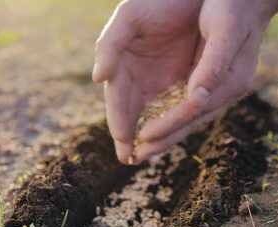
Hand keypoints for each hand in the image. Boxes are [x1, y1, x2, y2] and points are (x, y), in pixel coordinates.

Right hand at [93, 0, 203, 163]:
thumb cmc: (156, 0)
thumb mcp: (129, 17)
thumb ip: (110, 44)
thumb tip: (97, 78)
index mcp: (122, 66)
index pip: (118, 102)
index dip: (119, 124)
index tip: (122, 146)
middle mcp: (138, 77)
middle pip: (132, 114)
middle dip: (130, 137)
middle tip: (130, 160)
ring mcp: (159, 79)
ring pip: (153, 113)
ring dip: (151, 135)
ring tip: (146, 155)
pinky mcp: (181, 77)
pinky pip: (175, 104)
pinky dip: (172, 121)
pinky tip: (171, 135)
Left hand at [134, 0, 277, 162]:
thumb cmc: (235, 7)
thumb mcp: (226, 29)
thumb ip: (213, 65)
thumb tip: (197, 99)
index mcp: (231, 81)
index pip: (193, 110)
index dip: (168, 125)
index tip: (143, 139)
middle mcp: (226, 90)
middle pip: (190, 121)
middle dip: (162, 139)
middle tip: (134, 158)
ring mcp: (220, 88)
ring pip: (188, 118)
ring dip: (165, 135)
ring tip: (141, 151)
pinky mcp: (212, 83)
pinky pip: (188, 106)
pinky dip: (170, 119)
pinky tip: (155, 127)